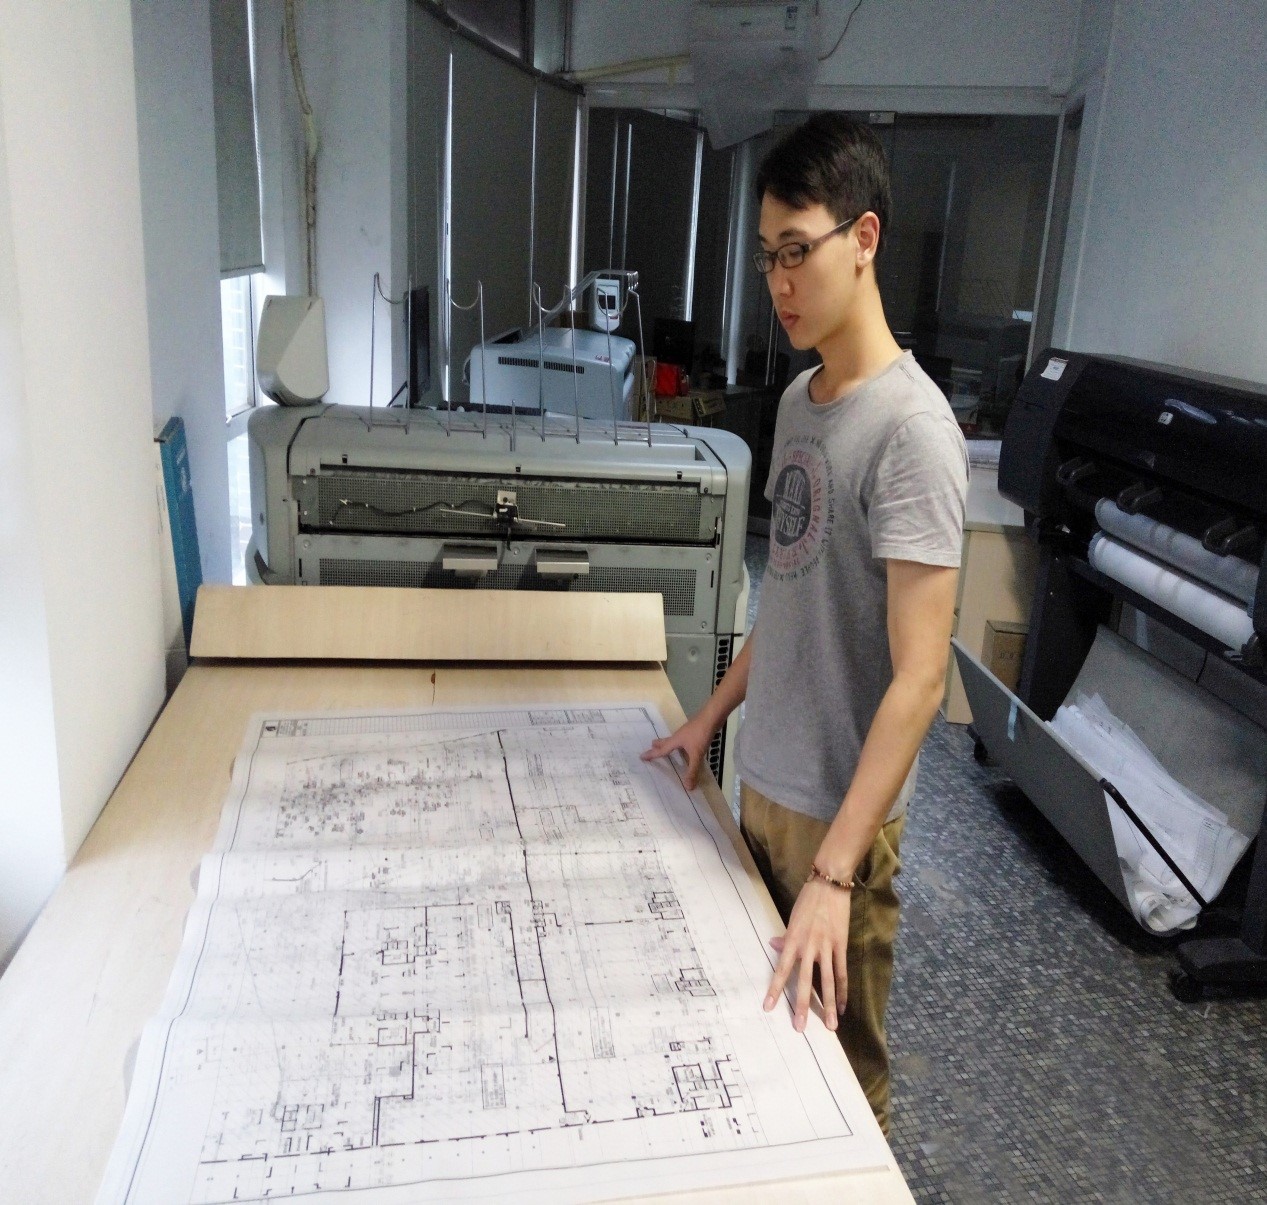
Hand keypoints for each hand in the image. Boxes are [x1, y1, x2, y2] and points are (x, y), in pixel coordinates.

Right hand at [640, 714, 716, 788]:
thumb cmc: (701, 733)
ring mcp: (687, 733)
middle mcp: (678, 736)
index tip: (641, 756)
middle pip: (665, 741)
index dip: (652, 755)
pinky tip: (687, 747)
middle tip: (651, 746)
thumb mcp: (696, 753)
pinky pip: (683, 740)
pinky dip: (680, 745)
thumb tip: (687, 787)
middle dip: (658, 745)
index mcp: (675, 741)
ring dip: (668, 744)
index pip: (661, 750)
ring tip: (666, 748)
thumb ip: (692, 770)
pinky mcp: (694, 732)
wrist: (712, 716)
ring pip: (674, 740)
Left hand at [764, 878, 850, 1030]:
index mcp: (793, 939)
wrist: (830, 883)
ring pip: (827, 982)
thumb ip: (786, 936)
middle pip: (804, 981)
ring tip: (829, 1026)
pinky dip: (842, 991)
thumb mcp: (793, 917)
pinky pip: (842, 972)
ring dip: (827, 1005)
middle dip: (801, 1006)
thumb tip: (774, 947)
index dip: (774, 989)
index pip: (781, 969)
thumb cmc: (808, 899)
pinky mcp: (841, 944)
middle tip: (799, 1028)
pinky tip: (842, 1006)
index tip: (768, 1008)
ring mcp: (826, 946)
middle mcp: (808, 946)